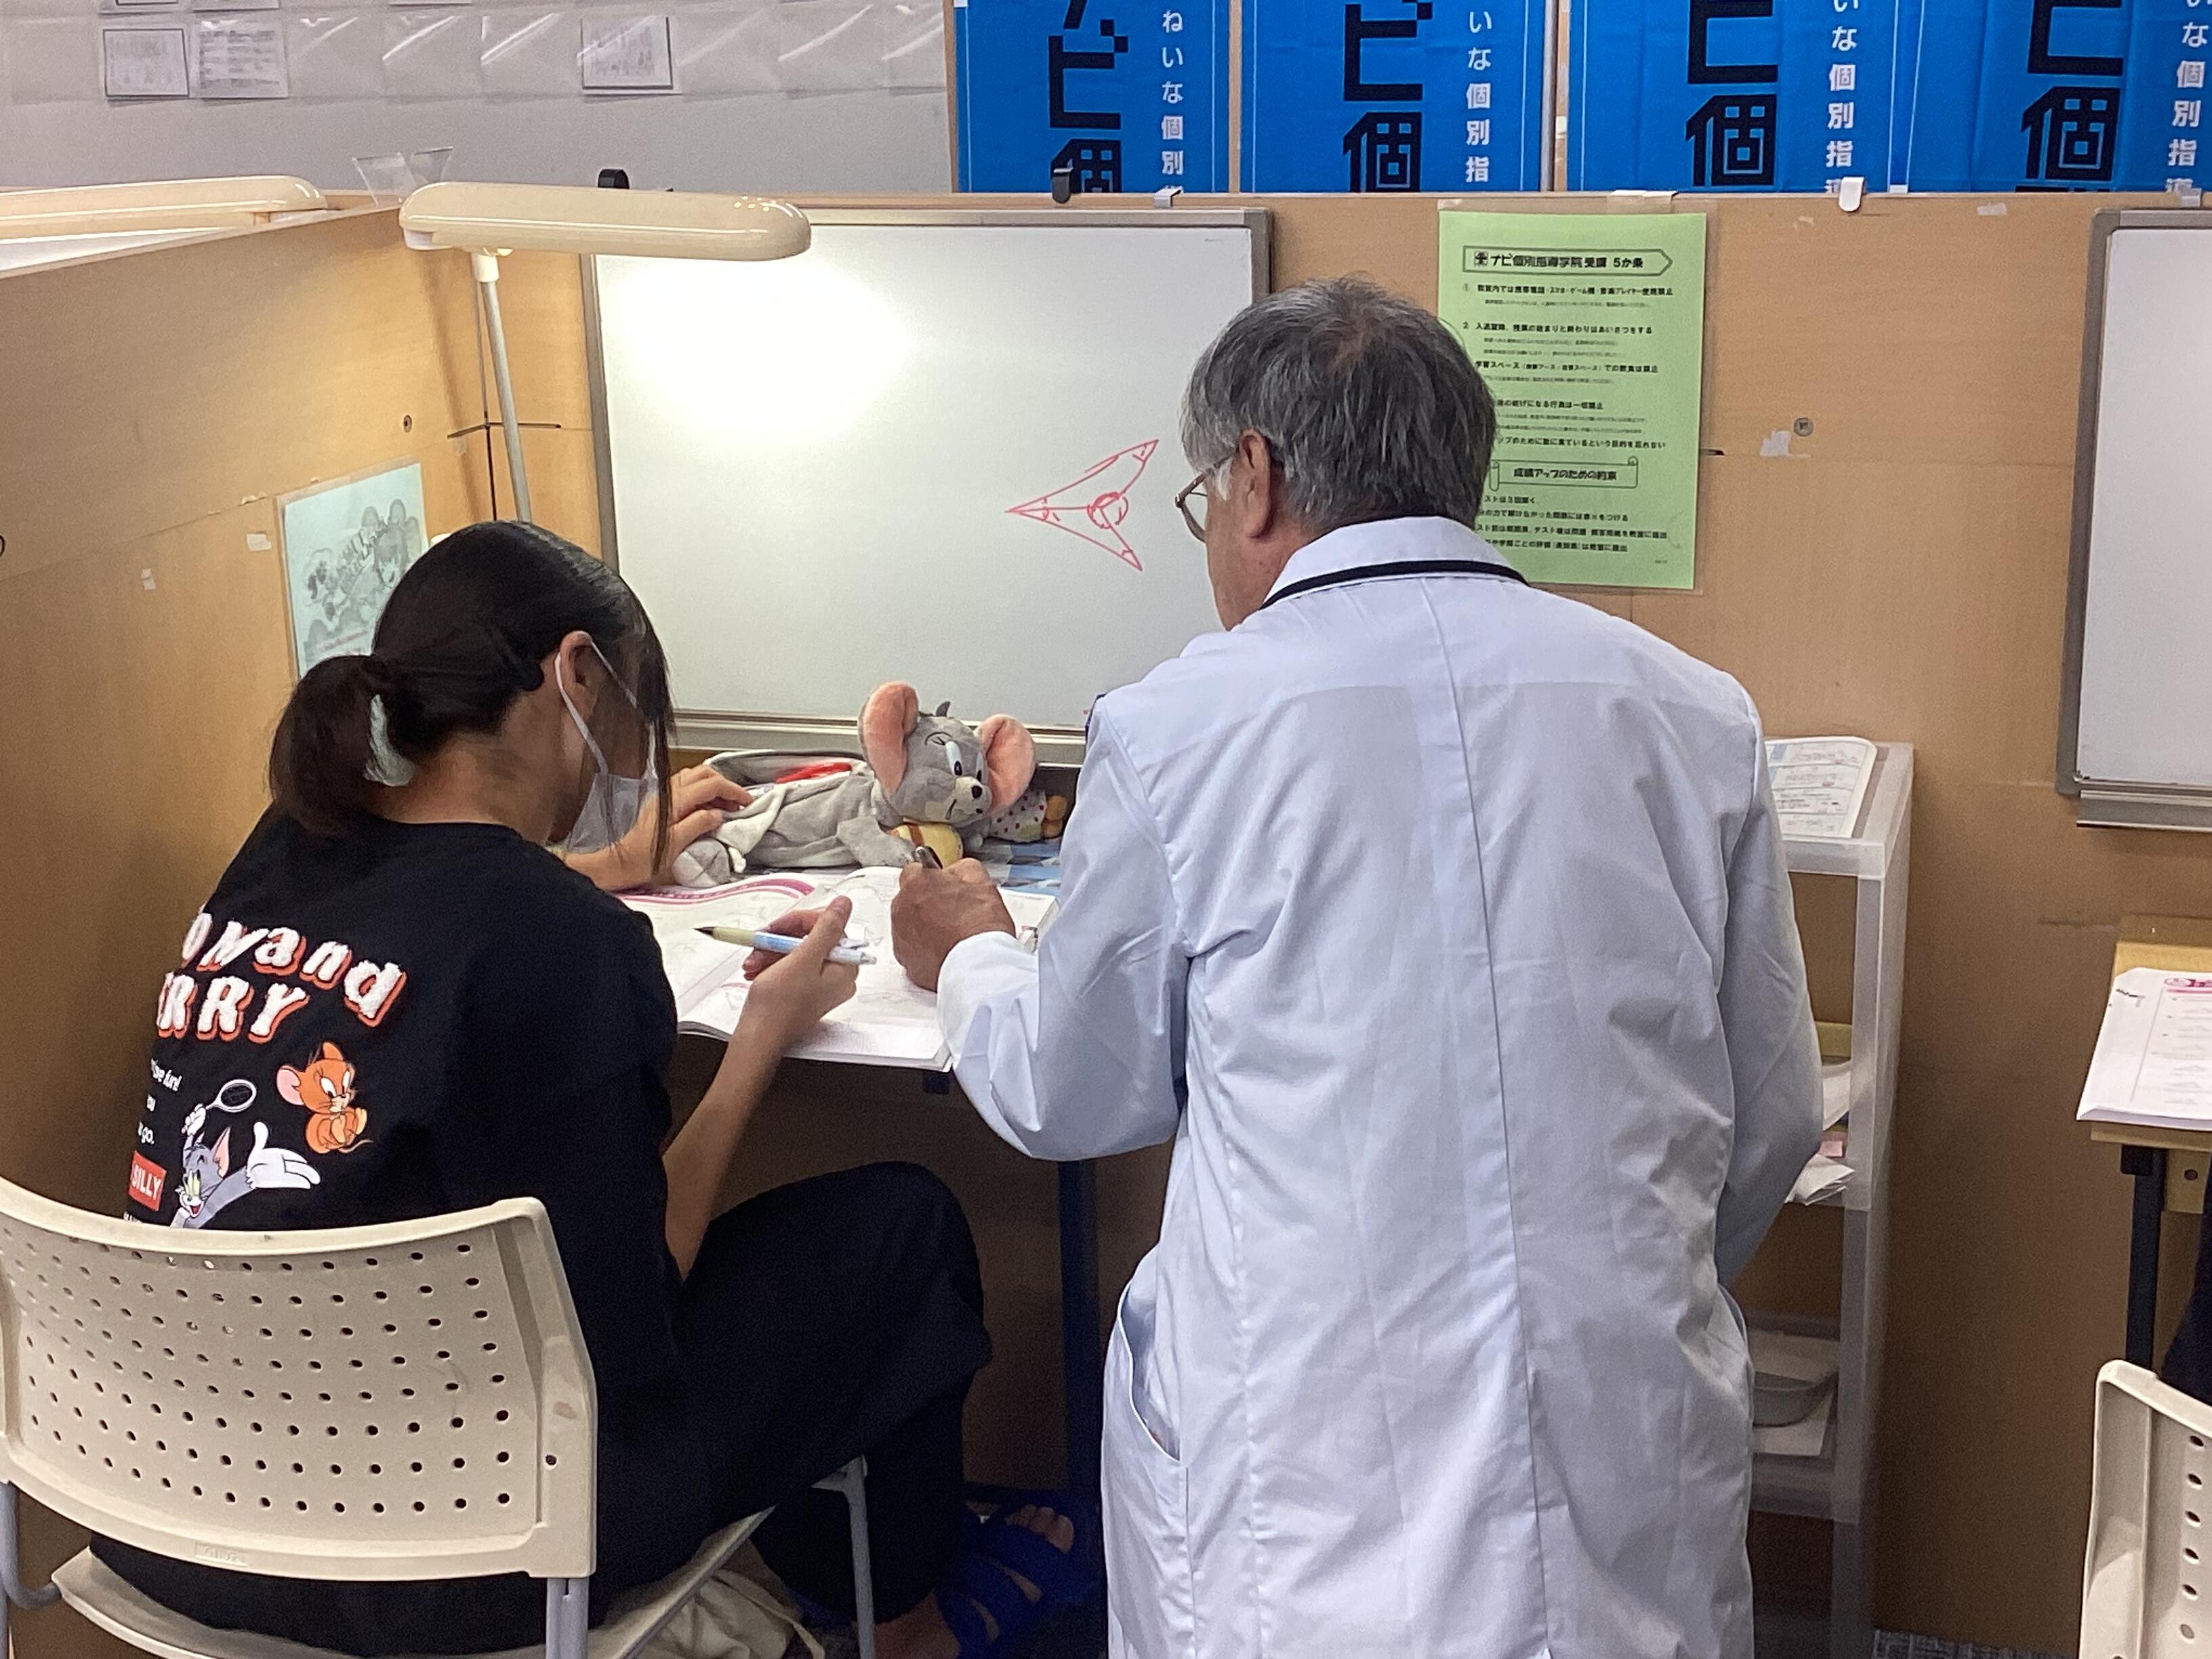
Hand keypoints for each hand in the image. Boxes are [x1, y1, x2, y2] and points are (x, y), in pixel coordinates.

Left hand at [586, 765, 752, 890]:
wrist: (621, 862)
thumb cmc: (644, 857)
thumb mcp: (677, 843)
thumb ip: (699, 824)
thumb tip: (717, 814)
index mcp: (675, 800)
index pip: (711, 784)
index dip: (733, 790)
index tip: (746, 802)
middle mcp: (668, 792)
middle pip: (704, 773)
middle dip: (726, 785)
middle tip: (737, 803)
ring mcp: (664, 795)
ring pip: (696, 777)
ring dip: (714, 788)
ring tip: (725, 807)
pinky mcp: (662, 802)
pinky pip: (687, 787)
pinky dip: (703, 793)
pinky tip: (707, 809)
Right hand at [734, 899, 858, 1053]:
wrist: (757, 1038)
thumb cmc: (778, 1007)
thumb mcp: (803, 959)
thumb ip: (825, 929)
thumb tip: (844, 905)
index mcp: (844, 969)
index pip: (829, 927)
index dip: (801, 922)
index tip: (779, 926)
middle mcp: (835, 977)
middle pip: (811, 937)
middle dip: (781, 938)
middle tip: (763, 941)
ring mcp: (818, 984)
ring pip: (795, 949)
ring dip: (770, 950)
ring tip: (754, 961)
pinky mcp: (801, 989)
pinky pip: (787, 964)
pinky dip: (769, 962)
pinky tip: (755, 968)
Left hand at [892, 859, 1015, 990]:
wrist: (977, 963)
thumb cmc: (978, 925)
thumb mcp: (980, 879)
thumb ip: (961, 868)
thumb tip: (955, 871)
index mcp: (917, 884)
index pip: (914, 870)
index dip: (932, 878)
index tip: (942, 885)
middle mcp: (902, 908)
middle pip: (909, 898)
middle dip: (926, 902)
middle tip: (952, 911)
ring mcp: (900, 936)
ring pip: (908, 924)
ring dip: (924, 925)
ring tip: (950, 932)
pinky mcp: (905, 960)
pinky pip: (911, 948)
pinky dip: (924, 948)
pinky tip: (945, 948)